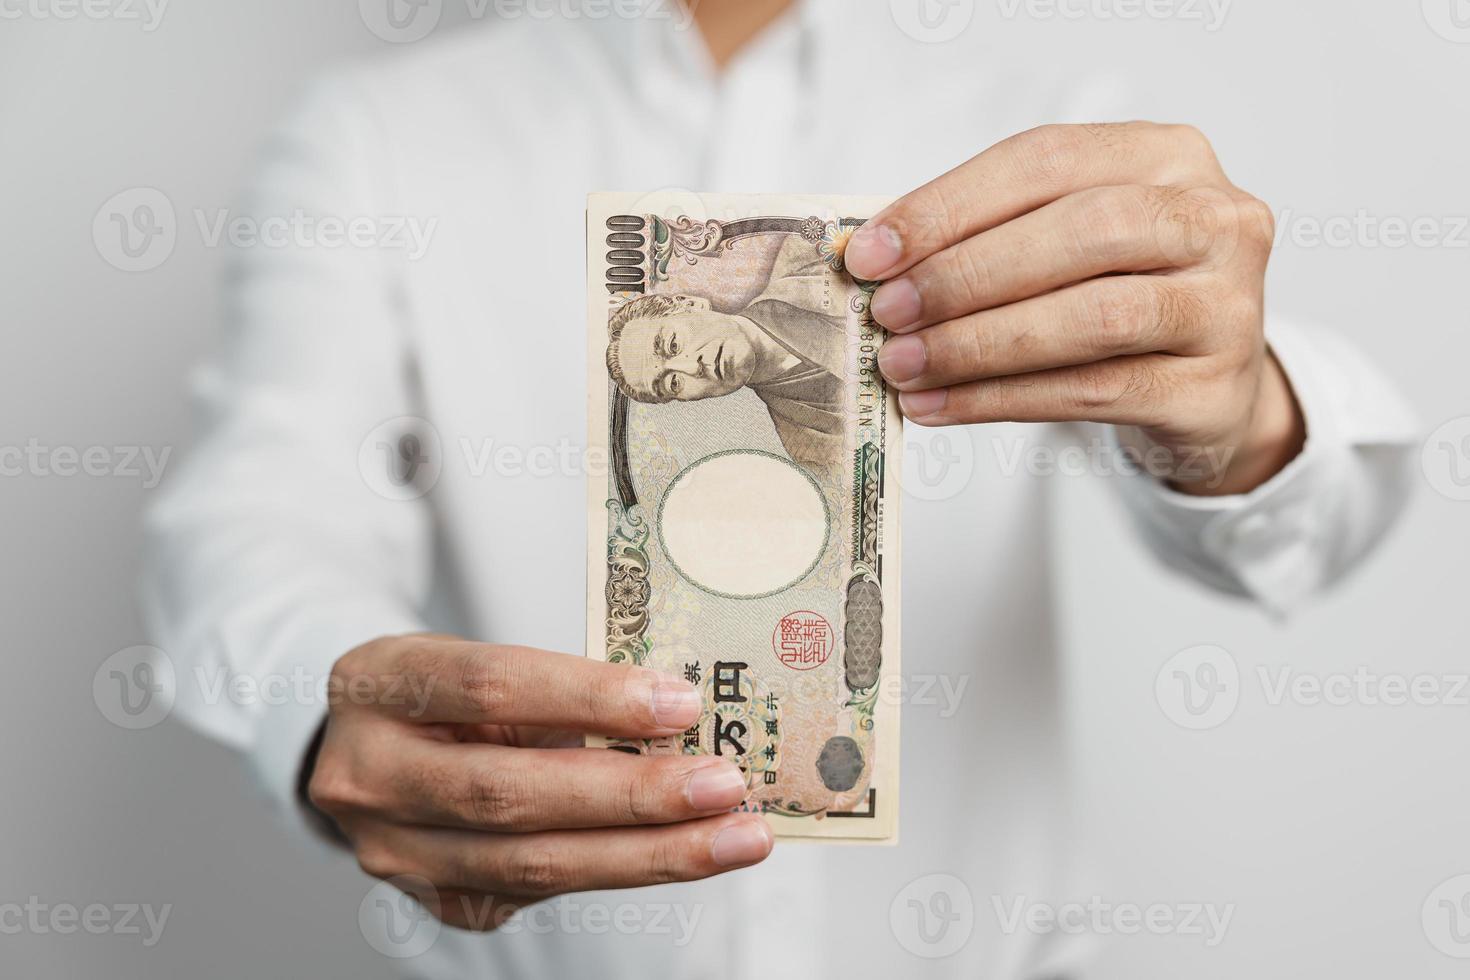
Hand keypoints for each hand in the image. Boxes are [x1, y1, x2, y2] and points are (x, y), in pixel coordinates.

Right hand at [307, 634, 771, 931]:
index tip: (680, 703)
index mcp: (380, 684)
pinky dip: (621, 870)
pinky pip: (541, 890)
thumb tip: (674, 716)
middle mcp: (370, 774)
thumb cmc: (441, 695)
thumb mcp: (475, 661)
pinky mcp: (437, 900)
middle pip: (511, 793)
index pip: (490, 688)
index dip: (589, 697)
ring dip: (649, 854)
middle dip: (631, 795)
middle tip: (723, 786)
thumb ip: (554, 689)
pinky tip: (682, 854)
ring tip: (733, 838)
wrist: (361, 753)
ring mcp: (397, 851)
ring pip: (533, 864)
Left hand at [847, 122, 1304, 495]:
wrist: (1211, 388)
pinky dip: (1002, 400)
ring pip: (1094, 317)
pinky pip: (1096, 392)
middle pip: (1083, 232)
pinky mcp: (1214, 391)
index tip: (871, 252)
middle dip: (966, 274)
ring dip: (979, 344)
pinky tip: (941, 406)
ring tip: (903, 364)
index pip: (1047, 159)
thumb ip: (990, 235)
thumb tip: (876, 261)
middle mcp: (1215, 219)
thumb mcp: (1069, 243)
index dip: (950, 205)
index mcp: (1169, 155)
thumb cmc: (1123, 295)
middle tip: (888, 312)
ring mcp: (1228, 307)